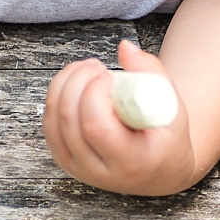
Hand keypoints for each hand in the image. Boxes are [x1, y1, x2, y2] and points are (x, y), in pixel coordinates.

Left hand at [43, 37, 194, 195]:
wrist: (159, 167)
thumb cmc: (167, 135)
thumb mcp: (171, 103)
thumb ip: (151, 71)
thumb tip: (124, 47)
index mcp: (132, 161)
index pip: (96, 128)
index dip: (94, 94)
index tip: (108, 75)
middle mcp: (99, 171)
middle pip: (69, 121)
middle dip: (77, 82)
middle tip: (96, 66)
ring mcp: (78, 168)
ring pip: (53, 122)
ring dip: (64, 85)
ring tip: (87, 70)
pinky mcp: (65, 160)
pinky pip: (49, 125)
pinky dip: (57, 97)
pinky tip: (75, 83)